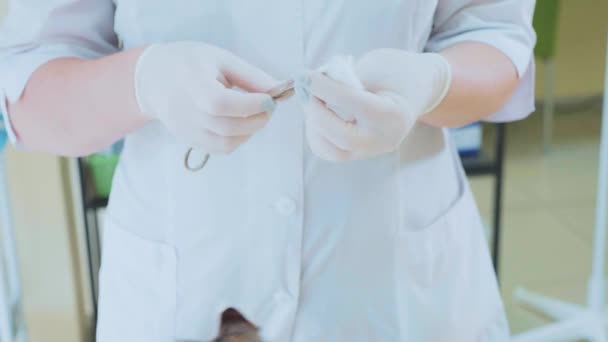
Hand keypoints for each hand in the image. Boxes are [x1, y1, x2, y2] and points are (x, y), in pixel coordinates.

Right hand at [135, 42, 277, 153]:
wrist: (154, 79)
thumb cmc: (190, 63)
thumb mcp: (221, 59)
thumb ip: (251, 76)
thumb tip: (280, 90)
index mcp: (192, 84)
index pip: (221, 104)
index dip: (251, 105)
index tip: (270, 99)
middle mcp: (186, 112)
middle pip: (227, 128)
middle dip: (257, 120)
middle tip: (269, 107)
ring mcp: (186, 130)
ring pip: (226, 144)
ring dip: (250, 132)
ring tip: (256, 114)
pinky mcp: (190, 140)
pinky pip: (220, 148)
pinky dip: (238, 139)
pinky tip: (242, 123)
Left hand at [301, 49, 451, 160]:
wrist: (415, 89)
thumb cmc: (396, 72)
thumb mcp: (375, 66)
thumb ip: (346, 78)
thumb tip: (310, 85)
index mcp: (393, 114)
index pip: (352, 103)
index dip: (324, 88)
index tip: (305, 75)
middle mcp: (384, 139)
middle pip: (340, 136)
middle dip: (316, 111)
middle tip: (306, 88)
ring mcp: (372, 151)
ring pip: (331, 150)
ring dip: (313, 125)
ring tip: (312, 100)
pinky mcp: (359, 154)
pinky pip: (329, 152)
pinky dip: (316, 134)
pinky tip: (317, 114)